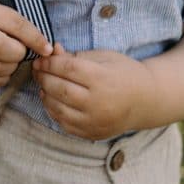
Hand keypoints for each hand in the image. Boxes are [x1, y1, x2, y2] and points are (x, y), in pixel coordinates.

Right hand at [0, 0, 51, 87]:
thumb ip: (19, 25)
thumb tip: (45, 48)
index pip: (14, 24)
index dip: (34, 38)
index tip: (47, 49)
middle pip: (1, 49)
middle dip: (18, 54)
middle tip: (20, 52)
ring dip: (11, 68)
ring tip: (10, 60)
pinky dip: (1, 79)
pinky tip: (2, 71)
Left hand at [33, 44, 152, 139]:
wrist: (146, 100)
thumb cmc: (123, 72)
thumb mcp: (104, 57)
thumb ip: (77, 56)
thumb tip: (52, 51)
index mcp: (102, 78)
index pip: (67, 68)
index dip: (50, 63)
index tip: (41, 59)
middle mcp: (98, 101)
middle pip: (60, 89)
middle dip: (44, 78)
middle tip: (37, 71)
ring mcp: (94, 120)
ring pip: (58, 108)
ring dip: (45, 94)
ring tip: (43, 85)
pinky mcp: (92, 133)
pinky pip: (64, 123)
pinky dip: (53, 111)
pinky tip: (52, 100)